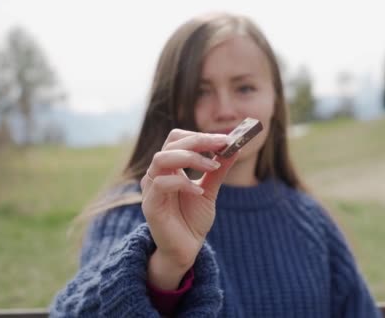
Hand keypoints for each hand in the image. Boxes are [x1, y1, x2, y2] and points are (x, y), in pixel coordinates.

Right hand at [140, 129, 237, 289]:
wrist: (186, 249)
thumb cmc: (193, 219)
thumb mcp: (210, 191)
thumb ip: (218, 170)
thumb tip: (234, 147)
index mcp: (170, 167)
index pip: (178, 139)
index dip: (200, 135)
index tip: (226, 139)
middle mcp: (157, 173)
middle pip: (171, 143)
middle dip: (199, 141)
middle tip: (223, 144)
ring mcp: (151, 189)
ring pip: (162, 158)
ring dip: (191, 157)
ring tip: (213, 166)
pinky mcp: (150, 205)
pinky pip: (162, 184)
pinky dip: (183, 183)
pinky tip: (199, 191)